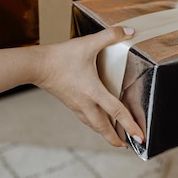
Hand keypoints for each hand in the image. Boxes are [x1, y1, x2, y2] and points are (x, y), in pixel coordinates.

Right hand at [35, 26, 143, 147]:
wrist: (37, 65)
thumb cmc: (61, 56)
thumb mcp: (88, 43)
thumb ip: (110, 35)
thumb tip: (129, 31)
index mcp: (93, 91)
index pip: (116, 112)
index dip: (130, 125)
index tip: (140, 136)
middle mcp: (86, 103)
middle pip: (104, 127)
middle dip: (116, 139)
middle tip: (128, 146)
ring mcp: (77, 105)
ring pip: (94, 125)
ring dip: (105, 133)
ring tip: (115, 139)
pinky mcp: (70, 103)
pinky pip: (86, 118)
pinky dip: (95, 124)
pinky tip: (97, 121)